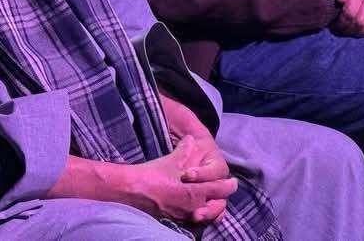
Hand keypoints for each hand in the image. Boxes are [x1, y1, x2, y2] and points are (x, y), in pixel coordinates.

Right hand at [123, 135, 237, 223]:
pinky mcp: (174, 223)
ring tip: (214, 202)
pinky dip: (199, 217)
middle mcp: (192, 208)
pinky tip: (197, 211)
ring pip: (206, 218)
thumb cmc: (152, 175)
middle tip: (224, 194)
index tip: (233, 183)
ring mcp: (183, 218)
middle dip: (222, 200)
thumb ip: (185, 149)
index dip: (228, 186)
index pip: (219, 190)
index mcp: (194, 192)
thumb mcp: (171, 160)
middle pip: (217, 208)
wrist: (130, 191)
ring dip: (212, 210)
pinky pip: (193, 223)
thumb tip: (192, 139)